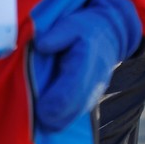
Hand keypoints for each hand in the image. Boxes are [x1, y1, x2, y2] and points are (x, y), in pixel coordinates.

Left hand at [31, 0, 141, 131]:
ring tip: (39, 109)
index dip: (51, 105)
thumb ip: (57, 34)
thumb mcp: (71, 24)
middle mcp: (92, 82)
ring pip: (71, 118)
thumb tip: (42, 45)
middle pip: (69, 112)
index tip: (38, 105)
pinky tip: (48, 109)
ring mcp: (93, 93)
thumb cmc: (84, 30)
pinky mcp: (90, 99)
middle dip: (49, 117)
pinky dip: (59, 117)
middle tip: (34, 110)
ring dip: (53, 119)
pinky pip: (73, 116)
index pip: (69, 94)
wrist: (110, 35)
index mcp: (85, 63)